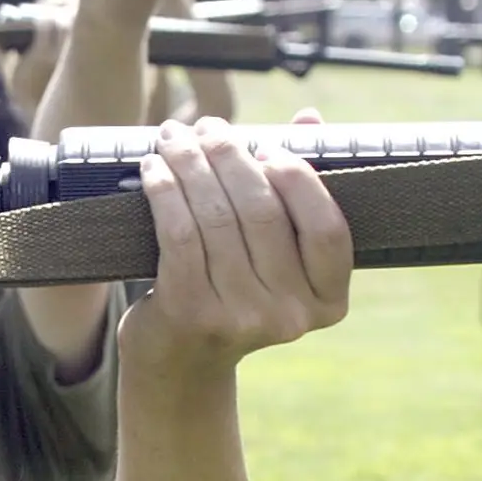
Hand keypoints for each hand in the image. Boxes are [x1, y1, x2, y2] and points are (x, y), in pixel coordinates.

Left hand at [127, 115, 349, 378]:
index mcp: (326, 301)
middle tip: (209, 127)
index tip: (268, 146)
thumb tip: (309, 120)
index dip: (298, 178)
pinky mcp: (190, 312)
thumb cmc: (234, 292)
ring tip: (175, 136)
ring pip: (216, 217)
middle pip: (263, 212)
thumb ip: (299, 189)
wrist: (180, 361)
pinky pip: (179, 234)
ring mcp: (239, 317)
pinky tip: (154, 168)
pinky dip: (165, 191)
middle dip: (232, 155)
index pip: (327, 228)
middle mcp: (289, 315)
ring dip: (191, 164)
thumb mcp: (274, 255)